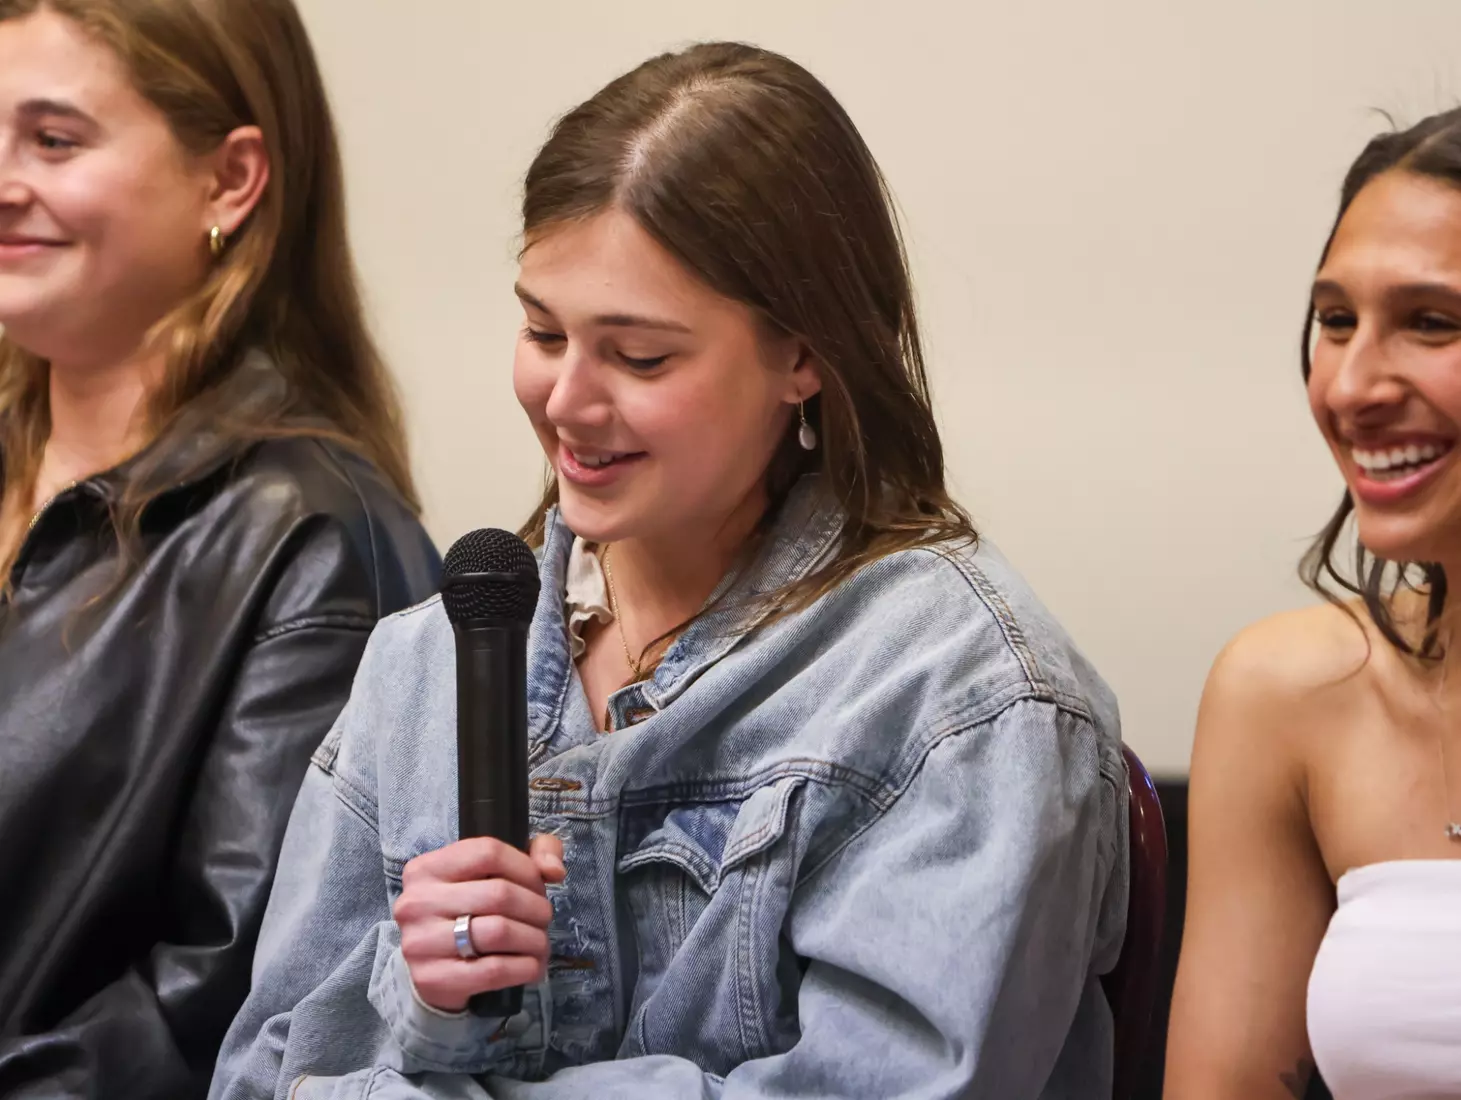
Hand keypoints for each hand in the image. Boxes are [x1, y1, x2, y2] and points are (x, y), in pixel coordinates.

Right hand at [394, 834, 565, 1012]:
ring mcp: (420, 942)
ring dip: (534, 939)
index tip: (539, 885)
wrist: (431, 971)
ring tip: (540, 943)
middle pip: (499, 894)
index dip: (526, 868)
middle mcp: (416, 902)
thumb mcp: (491, 873)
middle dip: (536, 908)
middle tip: (544, 919)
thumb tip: (554, 870)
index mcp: (427, 868)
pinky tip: (532, 966)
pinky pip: (494, 970)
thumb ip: (533, 853)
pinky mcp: (432, 979)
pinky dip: (525, 967)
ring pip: (499, 932)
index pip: (488, 852)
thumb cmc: (466, 913)